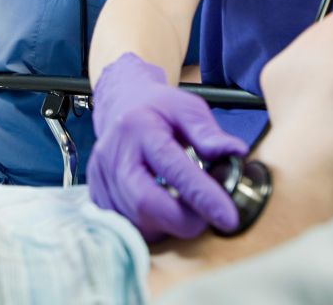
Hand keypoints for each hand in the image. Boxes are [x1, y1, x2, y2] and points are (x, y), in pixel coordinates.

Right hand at [88, 54, 250, 241]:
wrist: (121, 106)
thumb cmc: (157, 109)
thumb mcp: (187, 108)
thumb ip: (208, 132)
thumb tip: (236, 151)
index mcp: (139, 127)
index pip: (172, 168)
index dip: (201, 196)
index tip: (228, 217)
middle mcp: (114, 153)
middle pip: (143, 202)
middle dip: (181, 220)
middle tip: (205, 220)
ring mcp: (101, 176)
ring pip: (134, 219)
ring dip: (166, 225)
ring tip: (184, 210)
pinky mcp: (96, 193)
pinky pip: (124, 224)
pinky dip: (149, 227)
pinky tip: (161, 213)